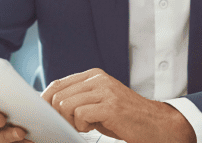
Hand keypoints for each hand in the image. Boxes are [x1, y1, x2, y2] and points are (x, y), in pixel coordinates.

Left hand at [41, 68, 195, 142]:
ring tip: (85, 125)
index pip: (57, 84)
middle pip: (58, 95)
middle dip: (58, 115)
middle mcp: (98, 78)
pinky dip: (81, 126)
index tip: (45, 115)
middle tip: (73, 125)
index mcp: (93, 75)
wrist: (155, 124)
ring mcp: (104, 90)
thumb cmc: (125, 117)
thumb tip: (49, 104)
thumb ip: (78, 98)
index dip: (46, 101)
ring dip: (71, 121)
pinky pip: (79, 114)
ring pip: (65, 104)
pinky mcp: (110, 105)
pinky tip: (94, 127)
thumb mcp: (99, 103)